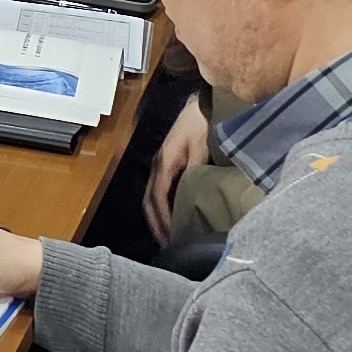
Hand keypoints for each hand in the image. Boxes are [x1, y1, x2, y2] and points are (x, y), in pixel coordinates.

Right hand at [145, 94, 212, 241]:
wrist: (202, 104)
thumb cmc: (203, 122)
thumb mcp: (202, 144)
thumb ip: (196, 167)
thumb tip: (193, 192)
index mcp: (165, 162)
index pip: (158, 198)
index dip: (164, 220)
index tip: (172, 240)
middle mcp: (158, 166)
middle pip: (149, 202)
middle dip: (156, 225)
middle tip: (169, 247)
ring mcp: (161, 164)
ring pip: (151, 198)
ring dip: (157, 218)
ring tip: (169, 238)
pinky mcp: (168, 163)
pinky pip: (159, 191)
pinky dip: (162, 208)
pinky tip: (172, 217)